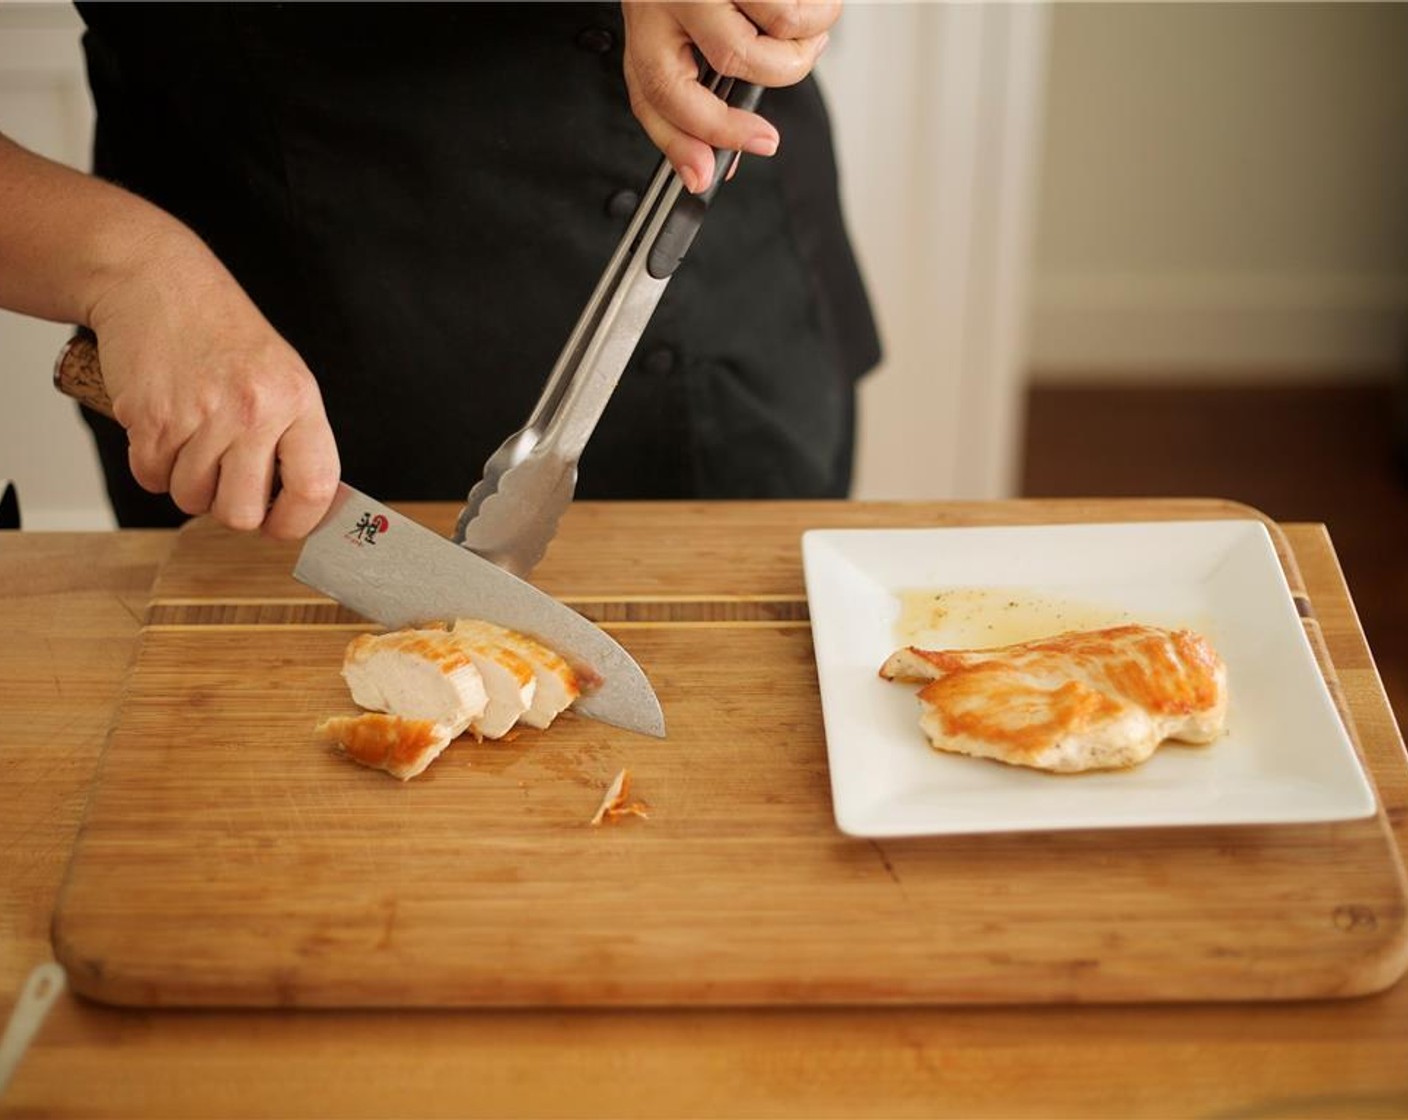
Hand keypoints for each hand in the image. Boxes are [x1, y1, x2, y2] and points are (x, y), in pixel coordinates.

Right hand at [88, 229, 339, 539]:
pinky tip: (162, 430)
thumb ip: (294, 436)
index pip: (314, 488)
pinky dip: (152, 466)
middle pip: (243, 512)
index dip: (297, 521)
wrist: (156, 281)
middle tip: (225, 481)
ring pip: (191, 499)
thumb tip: (305, 506)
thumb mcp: (283, 375)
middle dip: (229, 509)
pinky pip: (151, 479)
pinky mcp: (151, 418)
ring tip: (191, 441)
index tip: (281, 526)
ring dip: (187, 484)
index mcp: (298, 401)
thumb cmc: (223, 332)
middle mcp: (254, 410)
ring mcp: (201, 416)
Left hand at [621, 1, 838, 191]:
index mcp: (647, 26)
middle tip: (790, 80)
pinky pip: (800, 4)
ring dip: (807, 41)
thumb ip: (695, 100)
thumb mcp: (682, 37)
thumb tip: (713, 165)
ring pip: (777, 31)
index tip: (726, 166)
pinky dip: (820, 10)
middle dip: (781, 76)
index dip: (696, 139)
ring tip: (807, 24)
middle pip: (732, 61)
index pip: (657, 94)